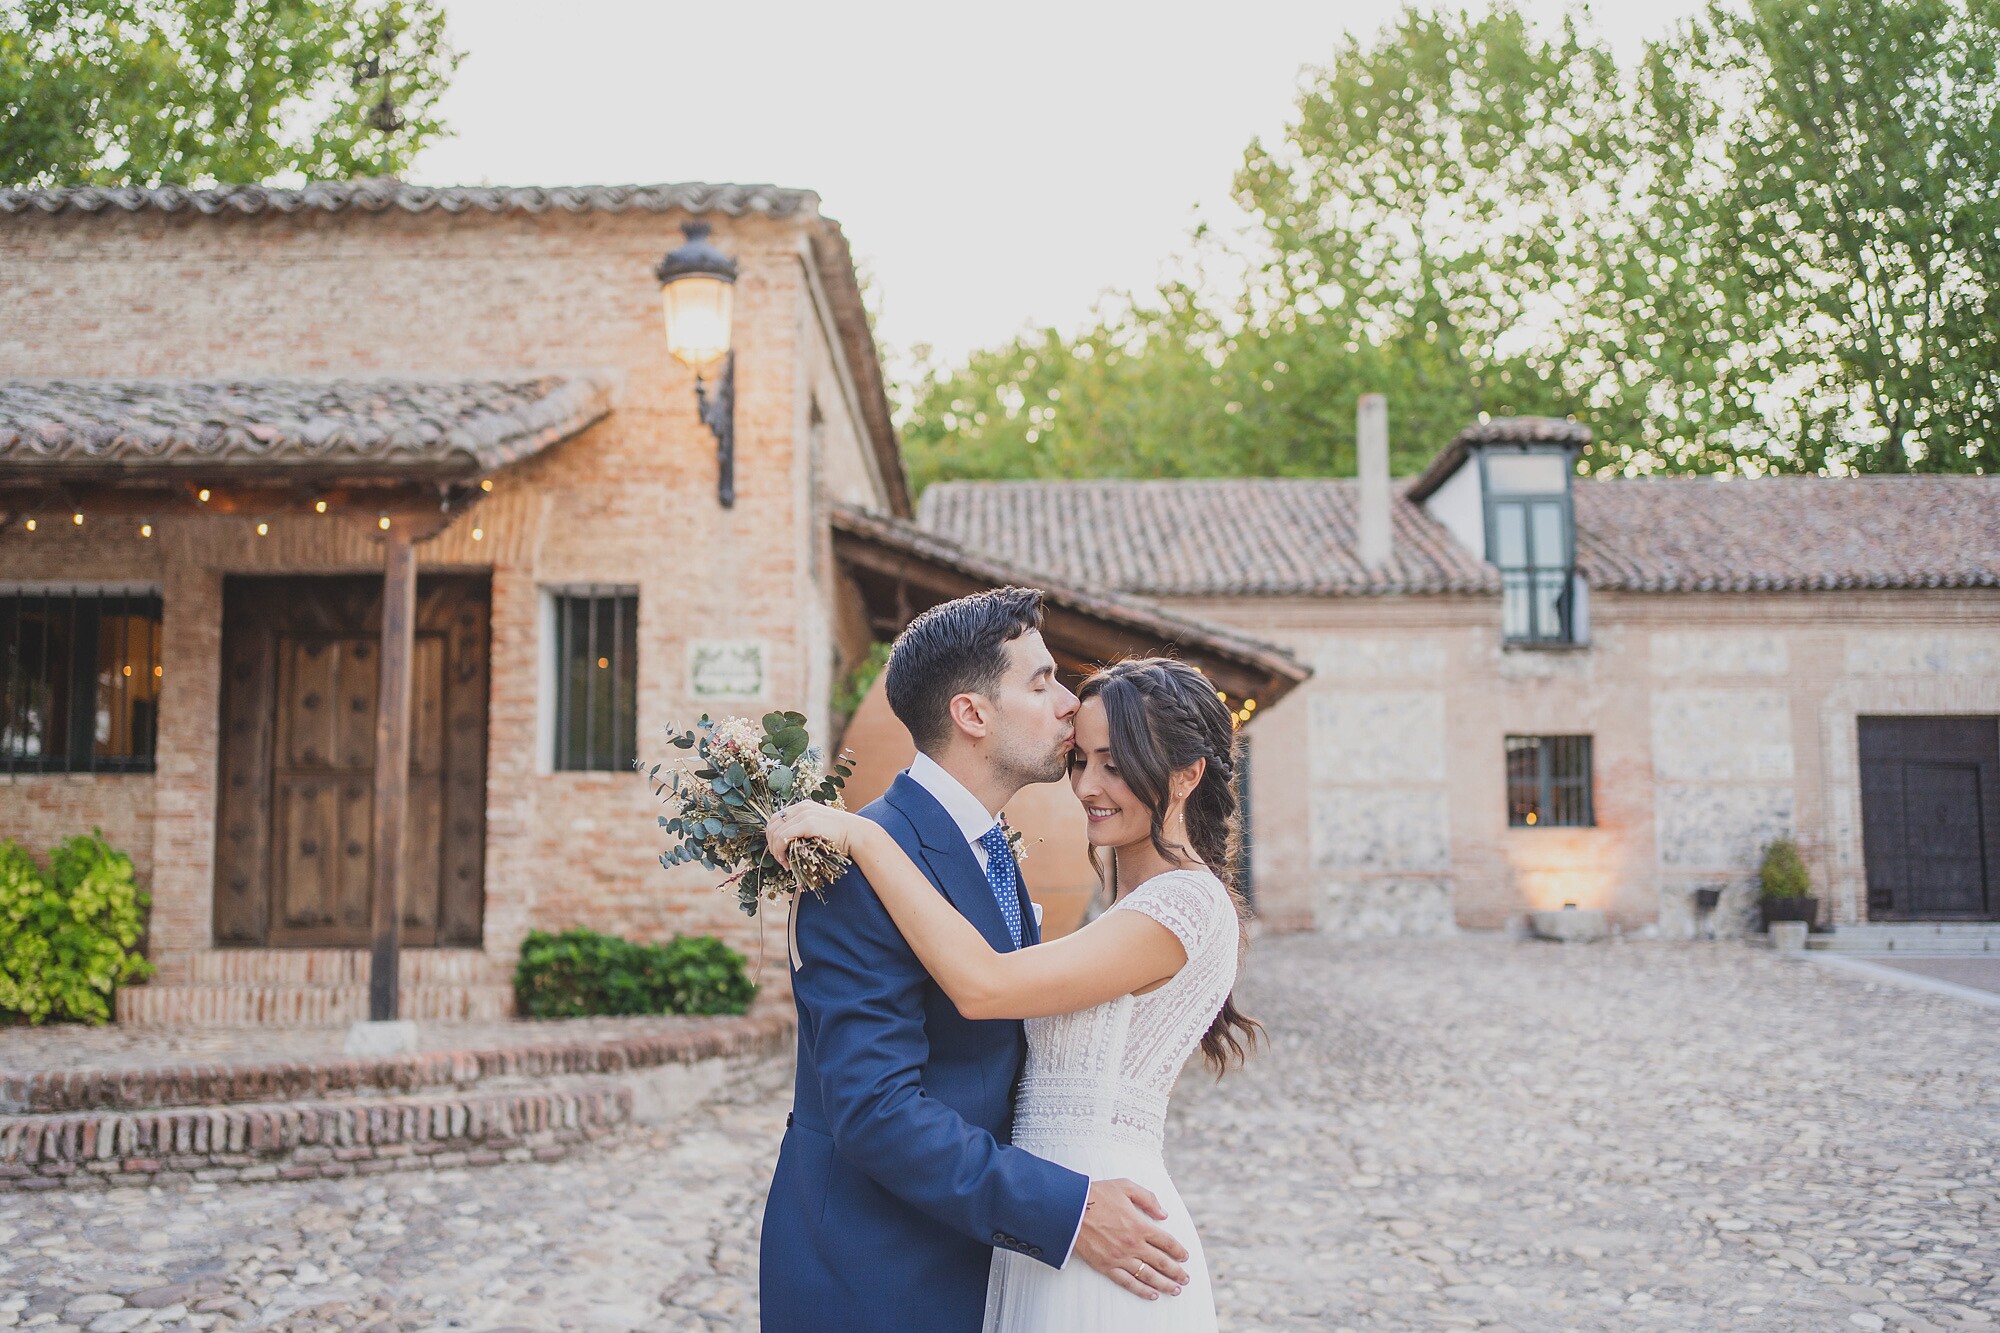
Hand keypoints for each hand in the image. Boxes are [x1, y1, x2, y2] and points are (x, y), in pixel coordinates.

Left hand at [765, 802, 867, 867]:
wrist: (857, 835)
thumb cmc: (840, 837)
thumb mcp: (817, 830)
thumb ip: (803, 832)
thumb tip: (787, 845)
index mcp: (803, 807)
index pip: (776, 819)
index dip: (772, 837)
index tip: (779, 853)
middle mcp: (801, 807)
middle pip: (772, 825)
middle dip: (771, 845)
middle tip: (780, 860)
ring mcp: (804, 813)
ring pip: (775, 832)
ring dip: (776, 851)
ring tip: (784, 863)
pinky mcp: (808, 823)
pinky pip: (783, 837)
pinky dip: (780, 851)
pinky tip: (787, 861)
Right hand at [1073, 1178, 1188, 1299]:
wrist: (1069, 1209)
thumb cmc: (1096, 1195)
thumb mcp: (1125, 1186)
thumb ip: (1148, 1198)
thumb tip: (1164, 1213)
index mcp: (1139, 1225)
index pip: (1166, 1242)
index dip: (1178, 1250)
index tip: (1185, 1257)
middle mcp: (1133, 1244)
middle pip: (1161, 1262)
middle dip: (1176, 1272)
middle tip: (1185, 1278)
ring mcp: (1120, 1257)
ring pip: (1148, 1275)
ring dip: (1165, 1284)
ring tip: (1176, 1290)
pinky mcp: (1106, 1266)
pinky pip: (1128, 1282)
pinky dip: (1142, 1290)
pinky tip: (1152, 1294)